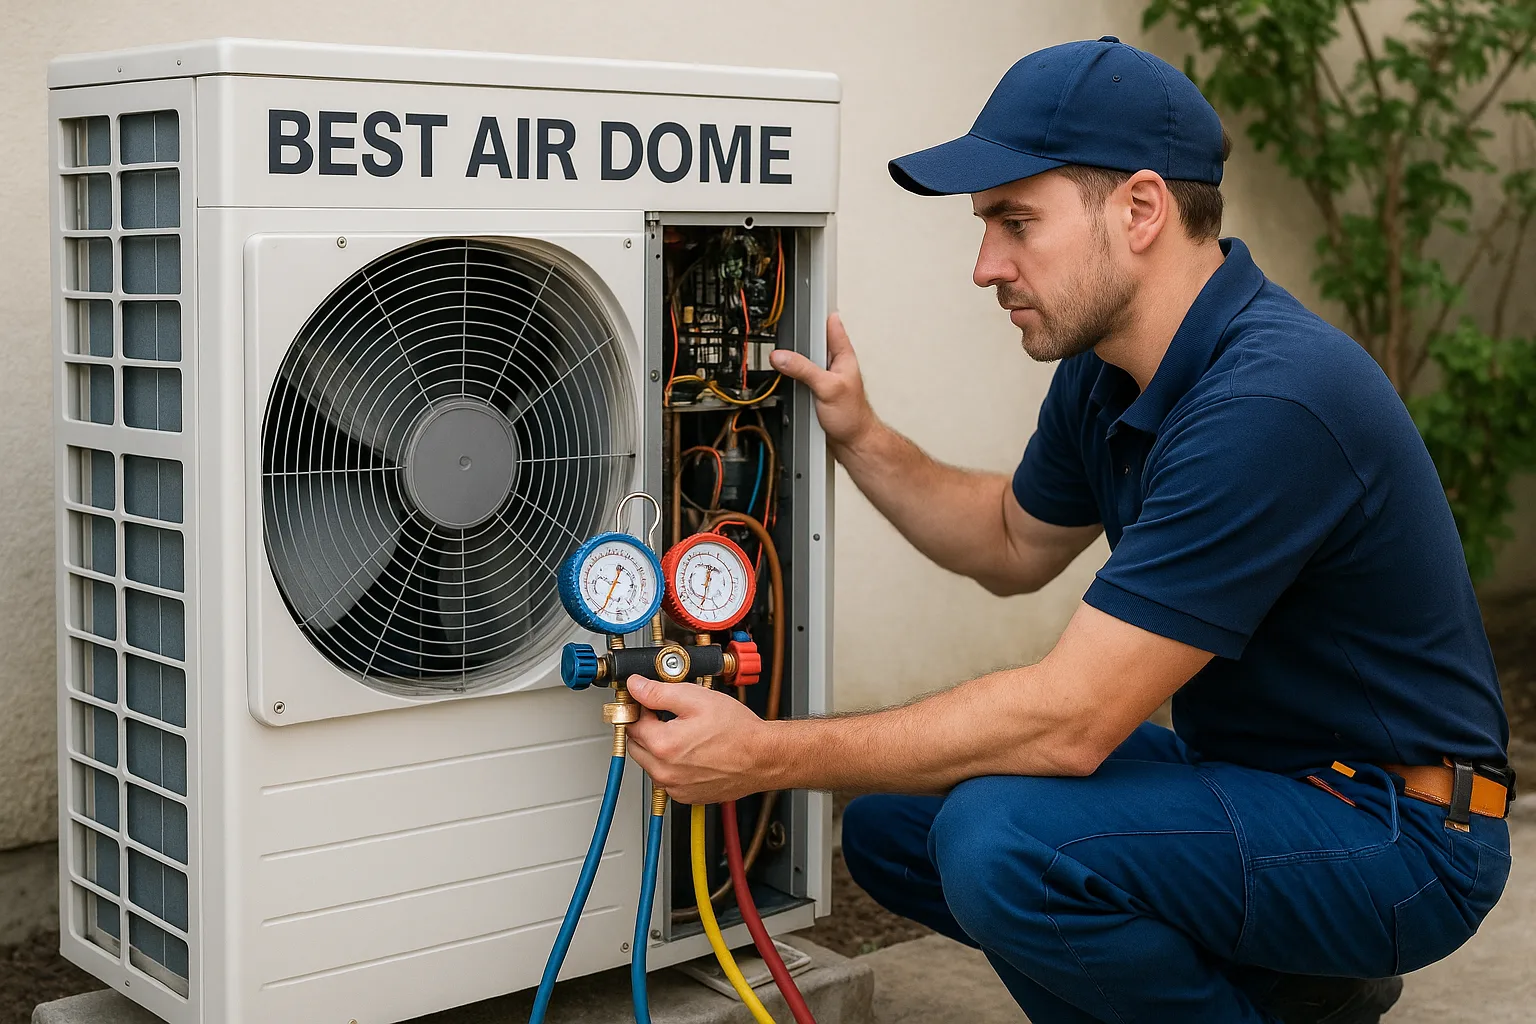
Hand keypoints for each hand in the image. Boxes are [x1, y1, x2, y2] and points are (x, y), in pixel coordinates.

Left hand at [625, 675, 772, 804]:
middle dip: (646, 729)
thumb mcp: (697, 699)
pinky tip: (692, 753)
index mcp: (663, 745)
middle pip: (636, 745)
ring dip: (658, 749)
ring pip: (650, 764)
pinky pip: (667, 779)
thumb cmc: (737, 731)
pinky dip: (672, 766)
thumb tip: (636, 686)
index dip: (640, 708)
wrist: (763, 757)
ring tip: (685, 734)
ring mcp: (675, 788)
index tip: (649, 703)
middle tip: (667, 717)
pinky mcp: (686, 796)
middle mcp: (665, 772)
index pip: (631, 723)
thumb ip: (659, 692)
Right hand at [769, 312, 878, 451]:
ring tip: (780, 354)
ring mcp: (825, 378)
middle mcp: (834, 365)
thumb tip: (781, 357)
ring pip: (804, 361)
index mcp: (843, 357)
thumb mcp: (827, 388)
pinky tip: (785, 379)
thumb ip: (804, 370)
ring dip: (793, 360)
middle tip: (784, 326)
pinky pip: (800, 378)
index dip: (821, 310)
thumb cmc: (852, 416)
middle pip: (813, 342)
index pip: (833, 325)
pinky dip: (791, 377)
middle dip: (799, 336)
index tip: (810, 295)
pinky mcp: (816, 392)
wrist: (852, 443)